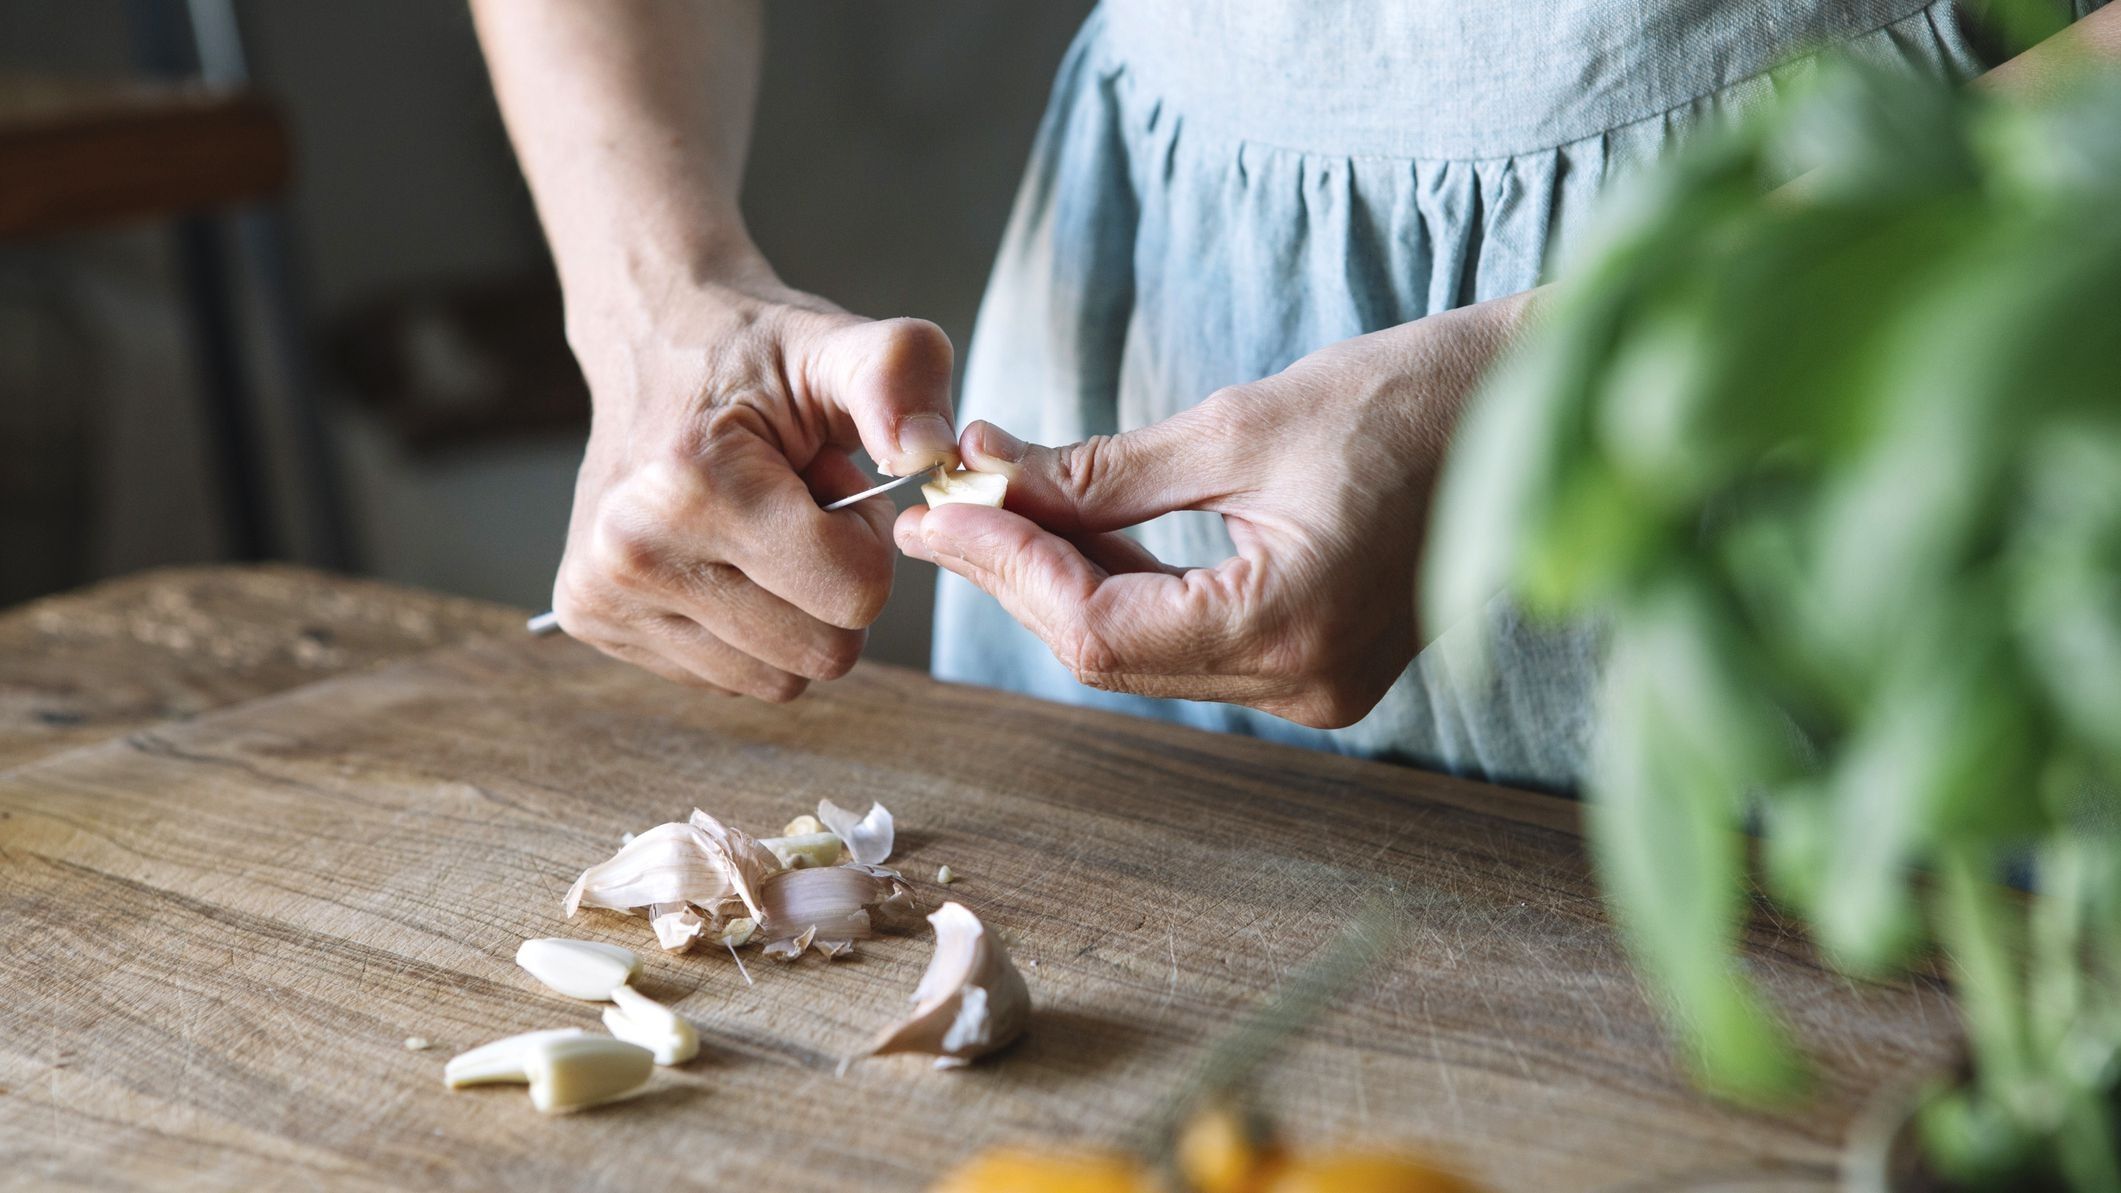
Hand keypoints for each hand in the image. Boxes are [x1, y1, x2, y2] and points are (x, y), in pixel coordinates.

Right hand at [552, 260, 958, 699]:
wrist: (650, 340)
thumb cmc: (756, 353)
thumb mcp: (840, 344)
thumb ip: (900, 380)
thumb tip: (931, 452)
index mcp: (691, 486)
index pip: (856, 593)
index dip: (868, 538)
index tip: (831, 481)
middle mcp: (630, 554)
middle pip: (824, 651)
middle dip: (837, 583)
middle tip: (799, 506)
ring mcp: (604, 597)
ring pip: (780, 679)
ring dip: (795, 610)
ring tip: (761, 526)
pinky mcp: (593, 622)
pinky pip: (731, 678)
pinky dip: (750, 628)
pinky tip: (724, 554)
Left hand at [894, 296, 1525, 727]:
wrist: (1531, 410)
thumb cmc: (1409, 397)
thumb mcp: (1241, 425)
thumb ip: (1105, 473)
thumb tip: (991, 480)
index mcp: (1289, 629)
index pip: (1096, 630)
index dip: (1005, 569)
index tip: (939, 507)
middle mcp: (1302, 685)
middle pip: (1109, 652)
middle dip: (1020, 573)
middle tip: (950, 498)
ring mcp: (1315, 685)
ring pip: (1142, 651)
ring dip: (1064, 579)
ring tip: (996, 500)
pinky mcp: (1319, 663)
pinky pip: (1190, 641)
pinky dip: (1127, 586)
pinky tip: (1076, 529)